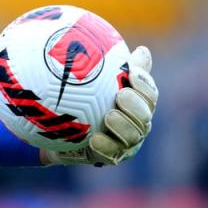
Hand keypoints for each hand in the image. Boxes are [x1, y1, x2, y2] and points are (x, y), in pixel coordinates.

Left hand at [42, 46, 157, 165]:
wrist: (58, 128)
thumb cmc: (80, 97)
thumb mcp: (89, 78)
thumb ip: (110, 64)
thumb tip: (143, 49)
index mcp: (136, 103)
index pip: (148, 92)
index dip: (144, 83)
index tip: (133, 72)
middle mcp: (135, 123)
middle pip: (145, 116)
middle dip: (137, 106)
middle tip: (121, 94)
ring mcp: (124, 143)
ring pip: (132, 137)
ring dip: (123, 126)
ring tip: (109, 115)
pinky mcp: (109, 158)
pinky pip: (110, 156)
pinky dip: (104, 147)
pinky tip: (93, 139)